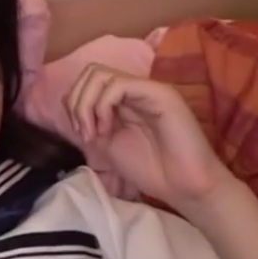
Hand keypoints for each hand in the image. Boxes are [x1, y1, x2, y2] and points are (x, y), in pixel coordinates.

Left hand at [64, 64, 235, 207]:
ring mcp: (147, 89)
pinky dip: (102, 106)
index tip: (83, 135)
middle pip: (91, 72)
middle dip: (77, 101)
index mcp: (124, 100)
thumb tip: (72, 112)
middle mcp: (135, 89)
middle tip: (86, 133)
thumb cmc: (152, 169)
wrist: (184, 186)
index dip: (75, 104)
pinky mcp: (159, 93)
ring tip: (95, 133)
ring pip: (100, 74)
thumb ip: (92, 124)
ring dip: (86, 104)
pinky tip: (107, 130)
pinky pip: (118, 85)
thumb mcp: (110, 145)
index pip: (88, 82)